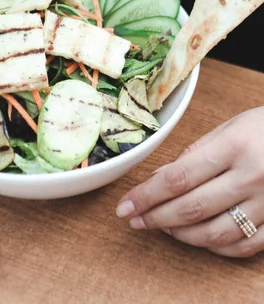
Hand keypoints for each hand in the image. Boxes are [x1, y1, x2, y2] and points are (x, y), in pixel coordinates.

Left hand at [116, 107, 263, 257]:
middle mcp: (251, 176)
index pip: (178, 177)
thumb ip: (195, 153)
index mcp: (233, 146)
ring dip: (181, 234)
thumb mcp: (228, 128)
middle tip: (134, 220)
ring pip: (214, 233)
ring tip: (162, 226)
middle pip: (192, 208)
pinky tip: (198, 237)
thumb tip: (161, 179)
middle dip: (155, 217)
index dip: (147, 195)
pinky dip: (215, 246)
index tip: (125, 205)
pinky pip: (242, 246)